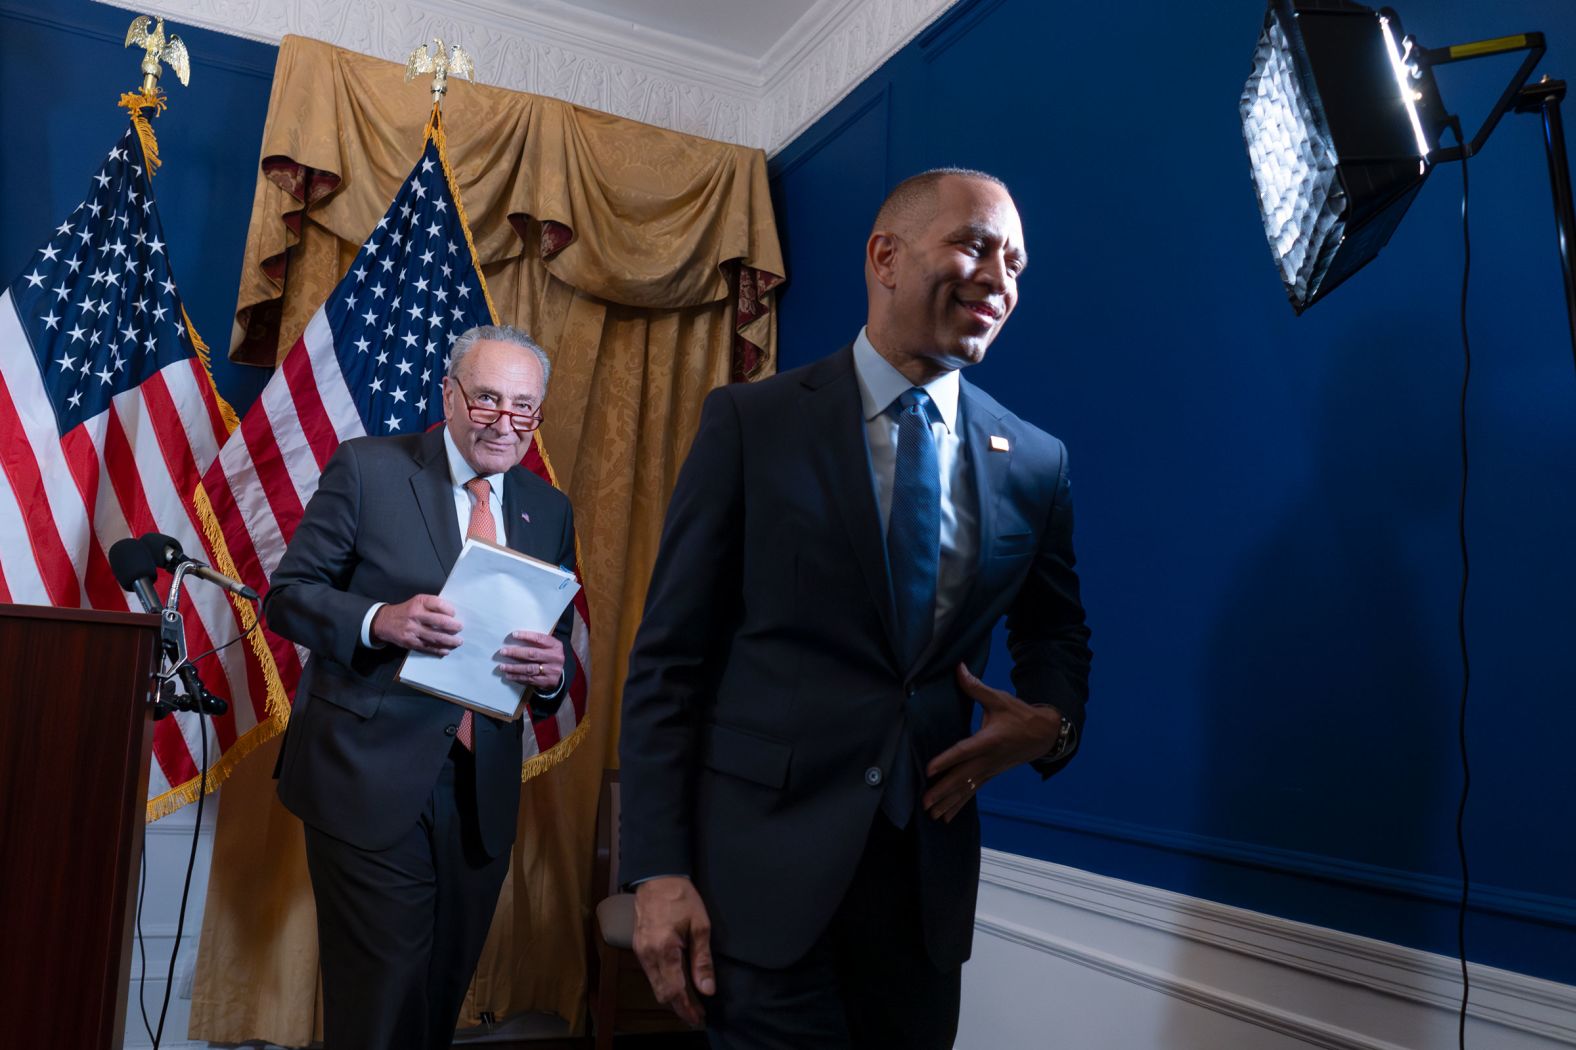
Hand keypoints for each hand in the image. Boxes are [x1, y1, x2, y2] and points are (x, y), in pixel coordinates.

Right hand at [371, 595, 460, 654]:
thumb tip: (452, 614)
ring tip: (458, 642)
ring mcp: (412, 630)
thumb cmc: (406, 611)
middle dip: (453, 626)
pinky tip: (446, 650)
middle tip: (460, 628)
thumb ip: (433, 605)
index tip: (454, 614)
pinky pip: (427, 647)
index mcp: (419, 603)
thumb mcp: (417, 602)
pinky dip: (438, 649)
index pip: (438, 604)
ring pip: (435, 636)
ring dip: (449, 641)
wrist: (384, 622)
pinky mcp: (410, 642)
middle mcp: (415, 615)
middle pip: (439, 621)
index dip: (450, 610)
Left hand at [496, 630, 564, 690]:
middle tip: (503, 652)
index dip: (526, 636)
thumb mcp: (550, 646)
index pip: (540, 639)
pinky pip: (529, 679)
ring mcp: (551, 671)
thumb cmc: (550, 656)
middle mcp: (555, 658)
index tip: (514, 635)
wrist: (562, 674)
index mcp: (556, 646)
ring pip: (529, 668)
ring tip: (503, 666)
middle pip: (532, 654)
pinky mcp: (546, 681)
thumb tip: (516, 637)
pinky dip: (517, 677)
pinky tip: (509, 675)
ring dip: (514, 668)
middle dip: (516, 652)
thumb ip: (538, 642)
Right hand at [633, 876, 714, 1026]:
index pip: (674, 990)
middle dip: (679, 1007)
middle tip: (697, 1015)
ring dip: (671, 996)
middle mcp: (648, 954)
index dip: (686, 1008)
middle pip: (662, 993)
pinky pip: (650, 973)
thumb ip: (702, 960)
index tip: (699, 1019)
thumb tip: (707, 989)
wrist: (657, 878)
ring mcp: (640, 951)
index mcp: (665, 949)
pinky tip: (677, 983)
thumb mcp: (700, 926)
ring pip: (654, 985)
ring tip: (691, 1003)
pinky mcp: (638, 947)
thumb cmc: (682, 898)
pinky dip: (664, 983)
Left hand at [922, 663, 1062, 822]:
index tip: (929, 769)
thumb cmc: (1019, 714)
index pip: (964, 751)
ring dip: (949, 802)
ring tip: (932, 815)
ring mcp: (990, 770)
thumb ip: (976, 687)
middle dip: (943, 791)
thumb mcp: (999, 698)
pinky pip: (973, 792)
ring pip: (967, 789)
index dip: (947, 760)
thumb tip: (959, 668)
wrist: (1044, 735)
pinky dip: (959, 805)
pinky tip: (947, 816)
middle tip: (925, 803)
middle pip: (962, 777)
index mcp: (989, 740)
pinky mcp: (991, 775)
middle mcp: (988, 759)